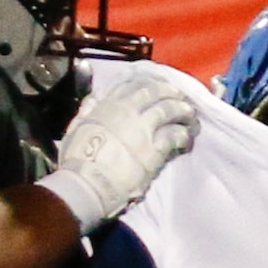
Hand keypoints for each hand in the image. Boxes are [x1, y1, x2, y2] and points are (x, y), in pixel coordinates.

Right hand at [45, 67, 198, 232]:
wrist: (88, 182)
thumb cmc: (78, 159)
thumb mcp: (76, 128)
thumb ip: (87, 111)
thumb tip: (95, 98)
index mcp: (107, 106)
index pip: (132, 86)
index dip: (150, 84)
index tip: (160, 87)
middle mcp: (127, 112)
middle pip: (156, 94)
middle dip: (172, 94)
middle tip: (181, 98)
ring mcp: (143, 129)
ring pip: (170, 110)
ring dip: (183, 112)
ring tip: (191, 117)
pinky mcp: (155, 148)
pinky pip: (175, 135)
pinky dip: (184, 135)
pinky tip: (187, 139)